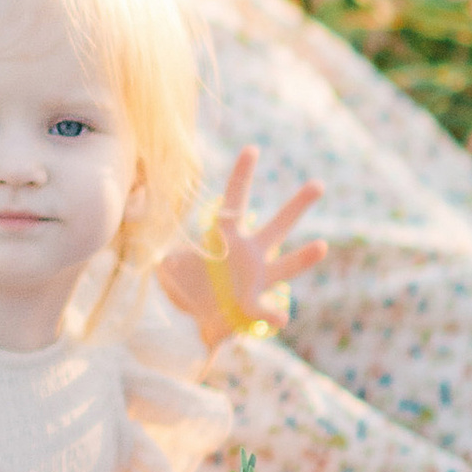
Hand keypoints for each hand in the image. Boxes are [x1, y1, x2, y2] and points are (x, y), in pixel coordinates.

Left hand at [157, 148, 329, 352]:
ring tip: (322, 246)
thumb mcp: (168, 267)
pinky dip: (273, 316)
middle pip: (278, 227)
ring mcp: (257, 281)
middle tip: (318, 184)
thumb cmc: (189, 288)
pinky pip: (265, 312)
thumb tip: (149, 241)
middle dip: (297, 206)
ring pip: (286, 267)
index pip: (235, 201)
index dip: (241, 176)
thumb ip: (160, 250)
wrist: (198, 322)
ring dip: (303, 258)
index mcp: (227, 239)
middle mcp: (250, 256)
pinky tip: (282, 318)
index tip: (252, 149)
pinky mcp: (253, 308)